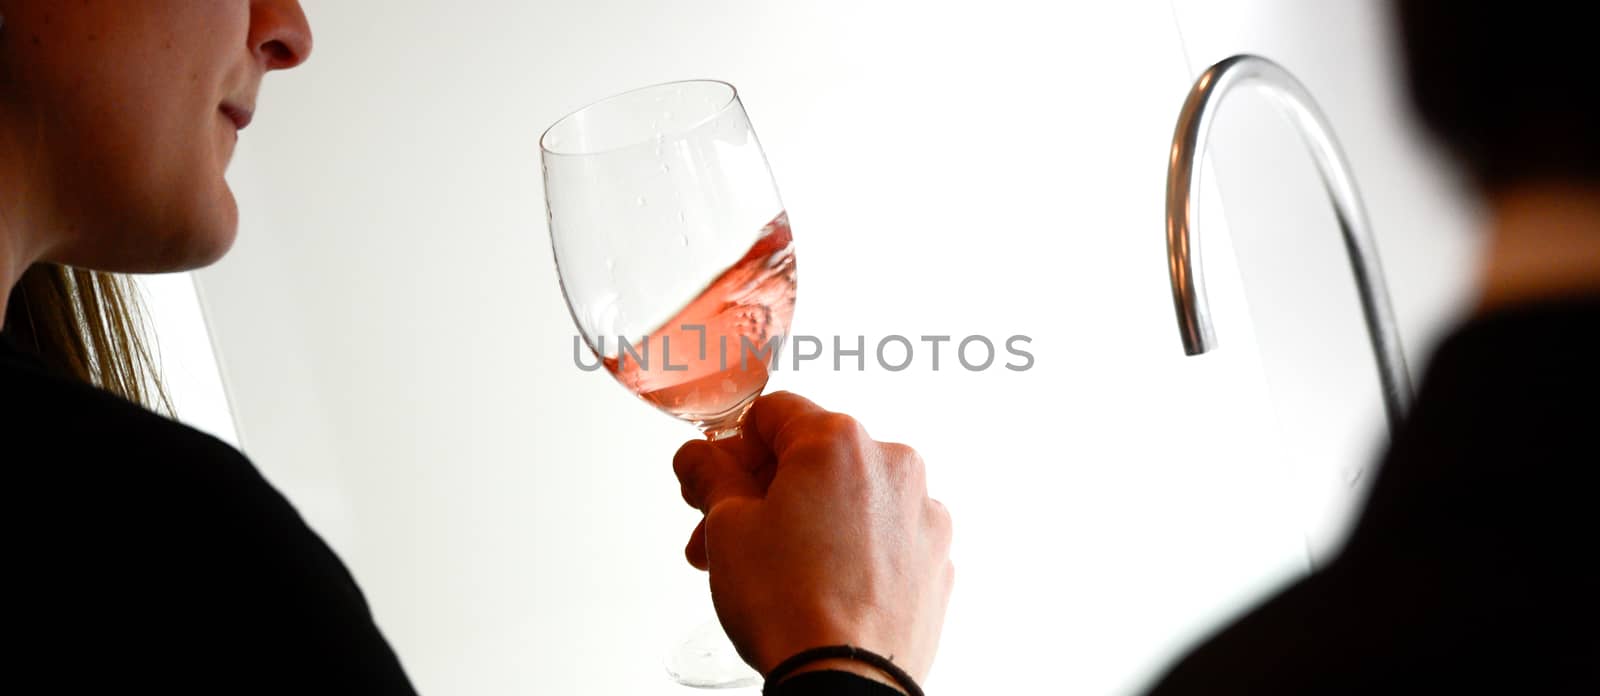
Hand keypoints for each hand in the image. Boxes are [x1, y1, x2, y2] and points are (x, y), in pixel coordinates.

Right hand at [672, 392, 953, 687]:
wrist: (846, 682)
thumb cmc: (791, 605)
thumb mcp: (727, 527)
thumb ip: (710, 475)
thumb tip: (699, 457)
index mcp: (839, 441)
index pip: (772, 414)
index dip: (732, 447)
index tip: (714, 478)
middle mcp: (893, 464)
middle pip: (813, 458)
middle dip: (763, 492)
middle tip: (724, 534)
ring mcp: (922, 513)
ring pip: (850, 498)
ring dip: (807, 521)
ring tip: (770, 570)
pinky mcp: (936, 559)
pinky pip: (884, 536)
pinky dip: (852, 549)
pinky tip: (821, 586)